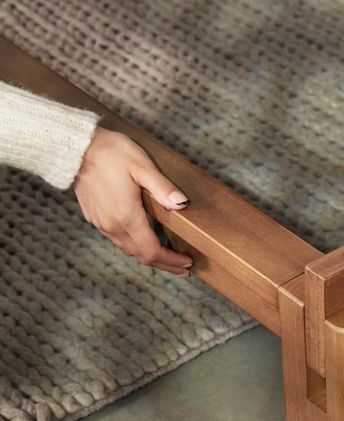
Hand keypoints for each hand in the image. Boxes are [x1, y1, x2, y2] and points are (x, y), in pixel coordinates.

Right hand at [74, 127, 192, 275]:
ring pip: (129, 250)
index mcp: (126, 216)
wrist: (74, 147)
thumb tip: (183, 204)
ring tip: (169, 259)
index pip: (152, 251)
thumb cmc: (111, 153)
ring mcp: (101, 223)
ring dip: (150, 256)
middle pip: (141, 256)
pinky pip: (118, 240)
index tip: (187, 262)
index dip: (171, 260)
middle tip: (184, 267)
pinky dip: (135, 247)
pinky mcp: (95, 218)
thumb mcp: (142, 166)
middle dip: (165, 264)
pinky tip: (145, 242)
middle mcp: (112, 225)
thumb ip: (163, 188)